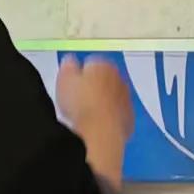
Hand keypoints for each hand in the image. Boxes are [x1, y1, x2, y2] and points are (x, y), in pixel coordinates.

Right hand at [56, 58, 133, 188]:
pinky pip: (117, 115)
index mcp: (103, 64)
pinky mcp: (129, 119)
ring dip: (102, 104)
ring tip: (85, 116)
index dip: (80, 75)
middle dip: (93, 88)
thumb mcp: (64, 79)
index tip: (72, 85)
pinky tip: (96, 127)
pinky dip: (109, 119)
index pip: (91, 63)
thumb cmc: (80, 103)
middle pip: (104, 80)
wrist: (100, 131)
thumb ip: (68, 66)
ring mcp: (127, 100)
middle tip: (77, 101)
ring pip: (112, 98)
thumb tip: (70, 61)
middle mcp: (119, 79)